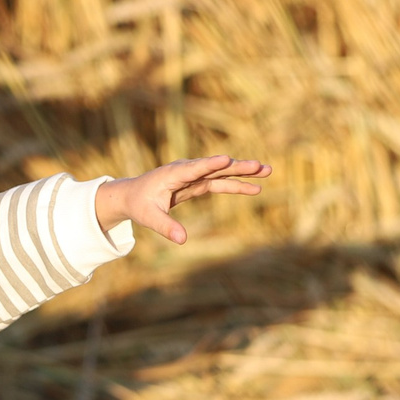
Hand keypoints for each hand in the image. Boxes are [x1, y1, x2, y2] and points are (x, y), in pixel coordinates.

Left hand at [95, 155, 270, 244]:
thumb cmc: (139, 205)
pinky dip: (236, 185)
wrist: (132, 195)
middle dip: (237, 167)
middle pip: (215, 167)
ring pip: (222, 173)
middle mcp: (186, 171)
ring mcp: (194, 176)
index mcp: (173, 174)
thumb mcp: (149, 217)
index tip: (226, 159)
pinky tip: (255, 188)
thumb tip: (182, 240)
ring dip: (243, 173)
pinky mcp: (197, 183)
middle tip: (259, 166)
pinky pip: (220, 183)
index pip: (194, 168)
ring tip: (267, 171)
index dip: (210, 164)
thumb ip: (165, 226)